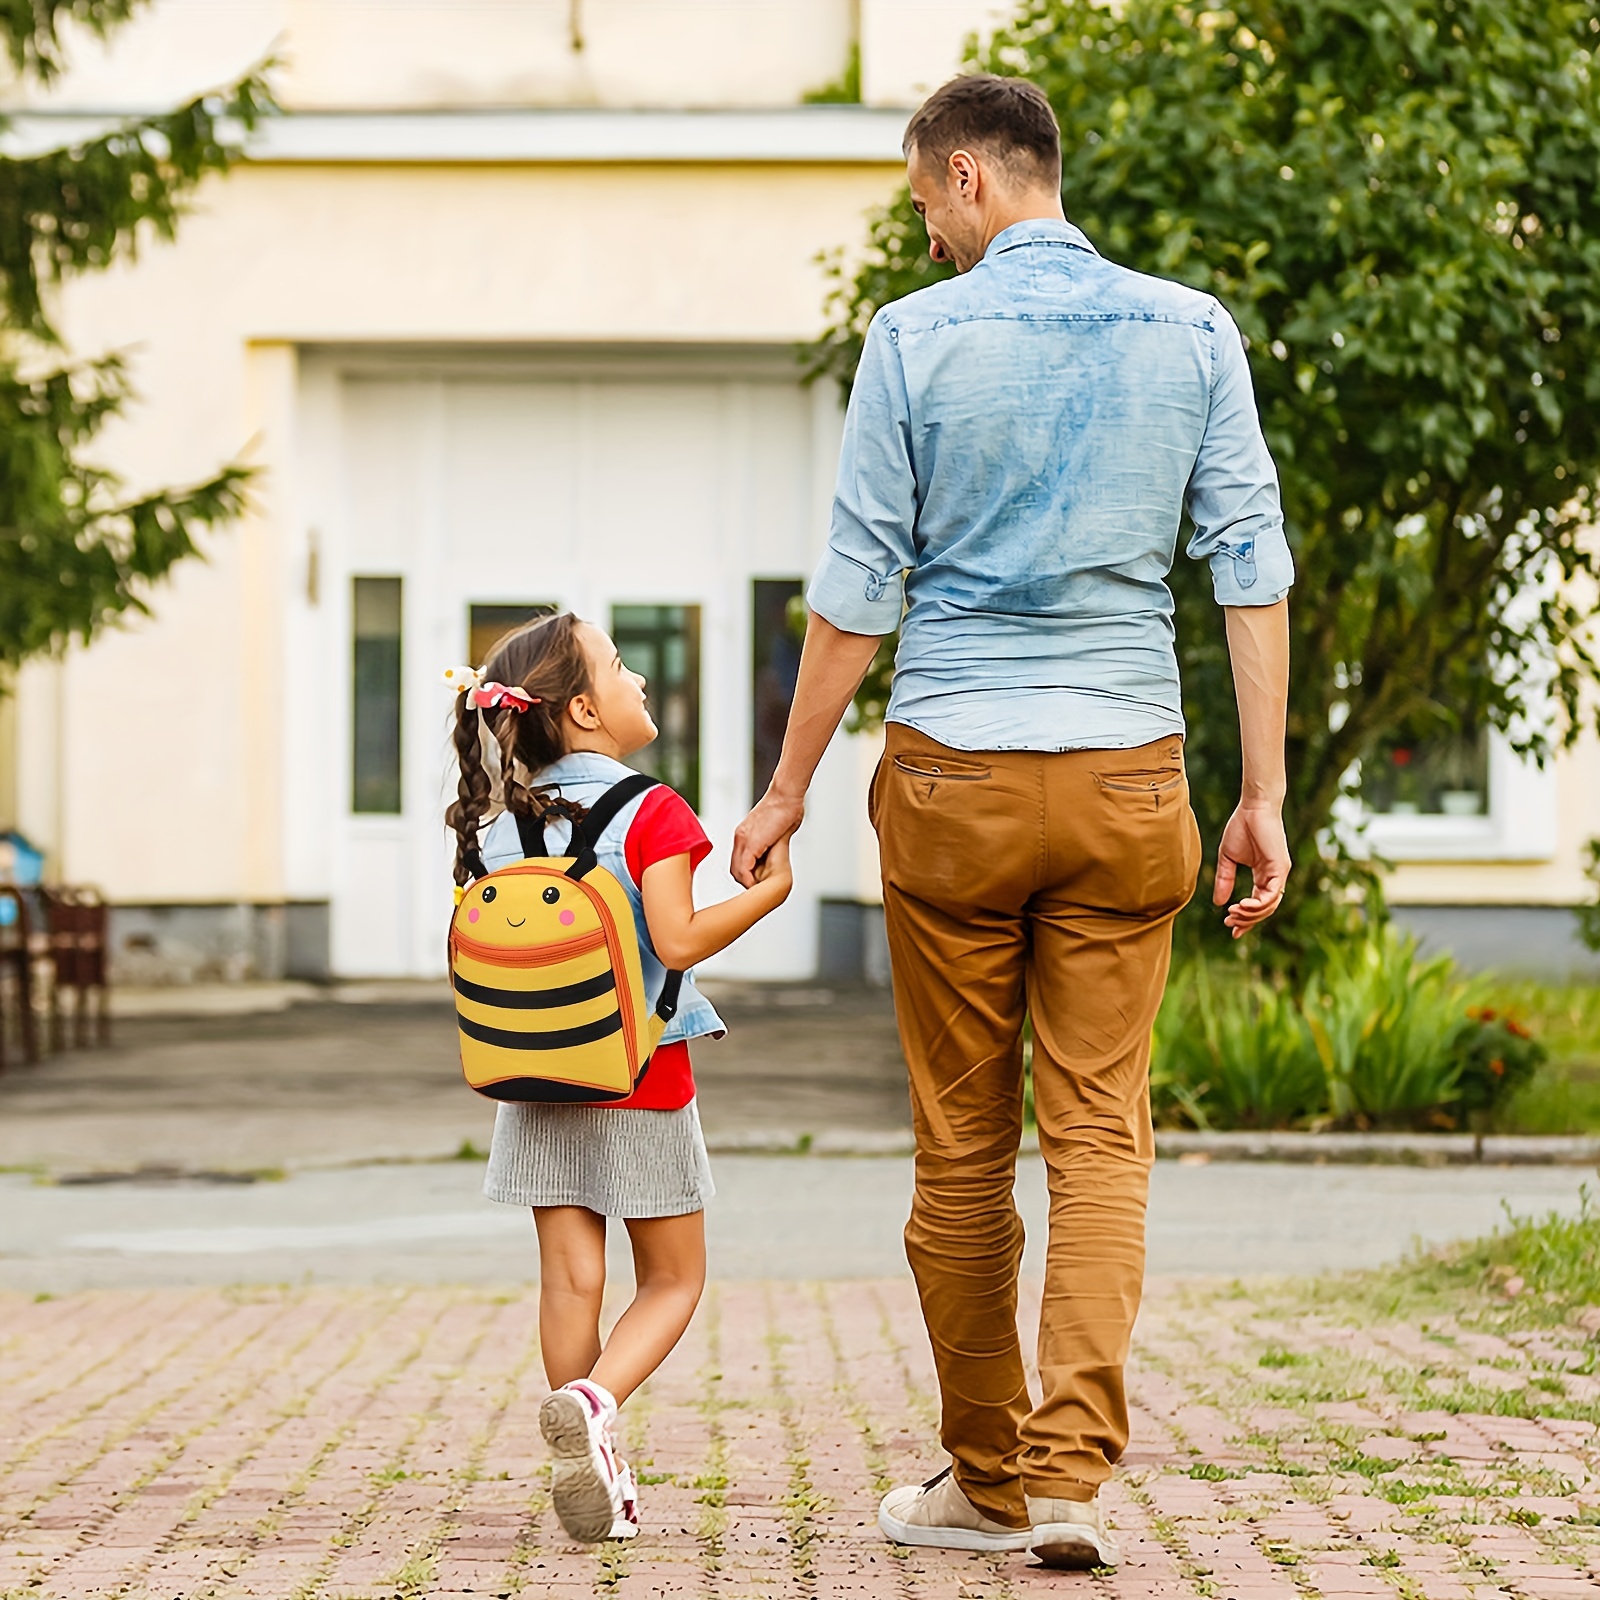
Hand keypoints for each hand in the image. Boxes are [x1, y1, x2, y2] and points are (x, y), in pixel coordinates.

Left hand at [731, 787, 803, 886]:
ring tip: (760, 888)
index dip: (746, 875)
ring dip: (748, 882)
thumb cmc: (786, 807)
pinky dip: (750, 879)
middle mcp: (740, 837)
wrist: (786, 795)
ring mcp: (744, 840)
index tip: (757, 882)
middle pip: (734, 868)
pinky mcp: (752, 843)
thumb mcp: (774, 827)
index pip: (738, 861)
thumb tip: (779, 843)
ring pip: (737, 871)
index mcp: (744, 834)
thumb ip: (772, 838)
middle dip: (746, 881)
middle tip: (759, 889)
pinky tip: (759, 884)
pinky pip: (744, 868)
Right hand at [1213, 801, 1290, 937]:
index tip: (1231, 929)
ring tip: (1233, 913)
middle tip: (1229, 923)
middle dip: (1246, 920)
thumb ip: (1225, 880)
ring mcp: (1280, 874)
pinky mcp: (1281, 868)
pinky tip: (1242, 905)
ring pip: (1269, 905)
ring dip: (1250, 914)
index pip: (1257, 904)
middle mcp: (1275, 877)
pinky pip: (1272, 894)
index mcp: (1264, 875)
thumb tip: (1218, 903)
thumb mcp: (1227, 859)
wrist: (1253, 807)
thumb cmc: (1241, 828)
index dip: (1245, 919)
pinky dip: (1258, 903)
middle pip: (1264, 909)